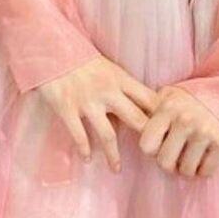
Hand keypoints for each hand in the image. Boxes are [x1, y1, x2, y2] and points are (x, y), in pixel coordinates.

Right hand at [38, 54, 160, 173]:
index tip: (168, 131)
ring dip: (113, 155)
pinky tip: (88, 158)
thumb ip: (122, 87)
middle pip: (135, 118)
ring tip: (116, 169)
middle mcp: (107, 91)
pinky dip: (84, 149)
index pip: (148, 99)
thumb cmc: (81, 58)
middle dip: (145, 138)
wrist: (51, 48)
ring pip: (108, 134)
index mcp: (119, 78)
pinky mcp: (68, 108)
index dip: (161, 116)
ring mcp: (87, 101)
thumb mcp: (107, 67)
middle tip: (151, 155)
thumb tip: (139, 108)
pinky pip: (79, 135)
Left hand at [138, 84, 218, 178]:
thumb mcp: (165, 97)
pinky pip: (205, 172)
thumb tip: (126, 123)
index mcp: (167, 108)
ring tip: (190, 151)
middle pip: (164, 163)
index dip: (152, 148)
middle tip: (176, 151)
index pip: (146, 146)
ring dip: (186, 166)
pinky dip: (203, 168)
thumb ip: (148, 112)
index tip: (160, 142)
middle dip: (169, 161)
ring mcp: (205, 131)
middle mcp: (185, 119)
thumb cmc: (187, 101)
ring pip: (185, 171)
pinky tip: (204, 153)